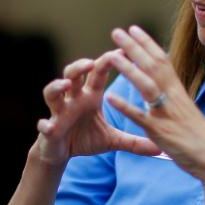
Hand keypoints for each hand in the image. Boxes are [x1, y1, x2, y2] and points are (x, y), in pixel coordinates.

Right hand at [36, 55, 161, 166]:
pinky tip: (48, 126)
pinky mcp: (49, 129)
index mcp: (89, 97)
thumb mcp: (113, 140)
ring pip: (52, 93)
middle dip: (79, 67)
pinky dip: (44, 125)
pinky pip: (43, 125)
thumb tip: (160, 149)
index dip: (107, 61)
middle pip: (72, 75)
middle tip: (90, 63)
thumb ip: (134, 141)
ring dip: (57, 87)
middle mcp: (73, 99)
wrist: (61, 153)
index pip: (97, 73)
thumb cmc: (85, 139)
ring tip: (65, 85)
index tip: (121, 51)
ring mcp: (58, 112)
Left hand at [104, 26, 204, 179]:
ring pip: (147, 85)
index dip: (147, 43)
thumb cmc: (200, 136)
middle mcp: (173, 97)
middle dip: (134, 47)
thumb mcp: (185, 110)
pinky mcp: (160, 131)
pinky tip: (110, 97)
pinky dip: (125, 106)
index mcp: (178, 91)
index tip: (134, 29)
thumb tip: (162, 89)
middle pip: (153, 66)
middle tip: (117, 32)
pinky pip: (140, 116)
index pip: (162, 60)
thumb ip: (172, 98)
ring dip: (129, 69)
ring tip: (111, 56)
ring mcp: (166, 113)